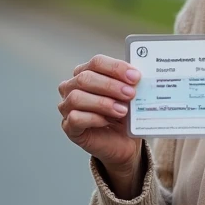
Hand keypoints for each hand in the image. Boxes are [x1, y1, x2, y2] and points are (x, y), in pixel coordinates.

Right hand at [58, 55, 143, 197]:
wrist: (123, 142)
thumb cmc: (124, 114)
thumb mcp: (129, 96)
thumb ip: (130, 84)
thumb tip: (138, 76)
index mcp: (86, 72)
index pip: (97, 62)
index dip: (116, 68)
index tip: (135, 76)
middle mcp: (71, 87)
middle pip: (85, 78)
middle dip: (111, 85)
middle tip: (131, 93)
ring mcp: (67, 106)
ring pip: (77, 97)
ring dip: (103, 102)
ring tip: (122, 110)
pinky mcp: (68, 126)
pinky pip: (75, 118)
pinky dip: (93, 118)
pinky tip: (107, 121)